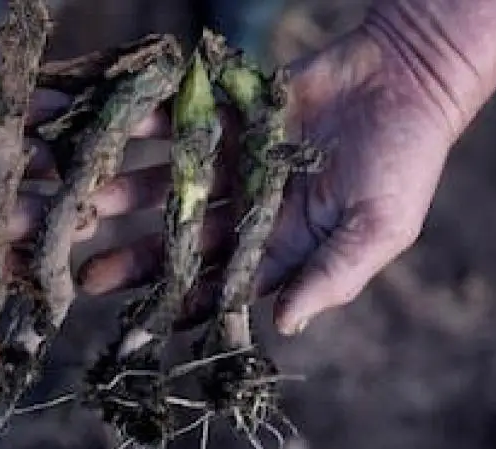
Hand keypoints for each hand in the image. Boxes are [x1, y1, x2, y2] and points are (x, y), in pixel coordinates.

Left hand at [78, 29, 459, 333]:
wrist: (411, 75)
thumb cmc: (407, 159)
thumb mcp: (379, 227)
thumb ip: (333, 275)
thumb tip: (285, 326)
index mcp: (285, 244)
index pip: (225, 283)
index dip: (184, 303)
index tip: (139, 324)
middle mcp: (252, 208)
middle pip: (185, 239)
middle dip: (138, 258)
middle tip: (85, 274)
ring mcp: (238, 161)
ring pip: (172, 184)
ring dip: (128, 195)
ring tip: (84, 207)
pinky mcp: (231, 116)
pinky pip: (181, 123)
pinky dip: (148, 130)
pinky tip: (110, 137)